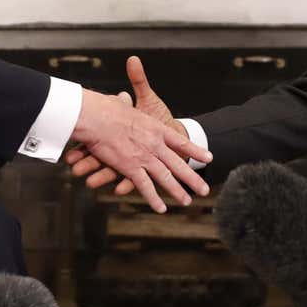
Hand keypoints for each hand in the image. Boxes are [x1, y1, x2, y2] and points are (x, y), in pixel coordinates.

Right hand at [70, 67, 209, 213]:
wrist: (98, 117)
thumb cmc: (106, 108)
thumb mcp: (124, 104)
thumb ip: (127, 104)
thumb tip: (122, 97)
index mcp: (156, 128)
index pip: (181, 142)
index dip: (196, 151)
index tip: (209, 157)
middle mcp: (155, 144)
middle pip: (178, 164)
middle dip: (193, 178)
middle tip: (204, 189)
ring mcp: (144, 157)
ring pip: (166, 178)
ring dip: (178, 192)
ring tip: (187, 201)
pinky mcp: (131, 168)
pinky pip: (145, 187)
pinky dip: (154, 199)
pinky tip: (162, 208)